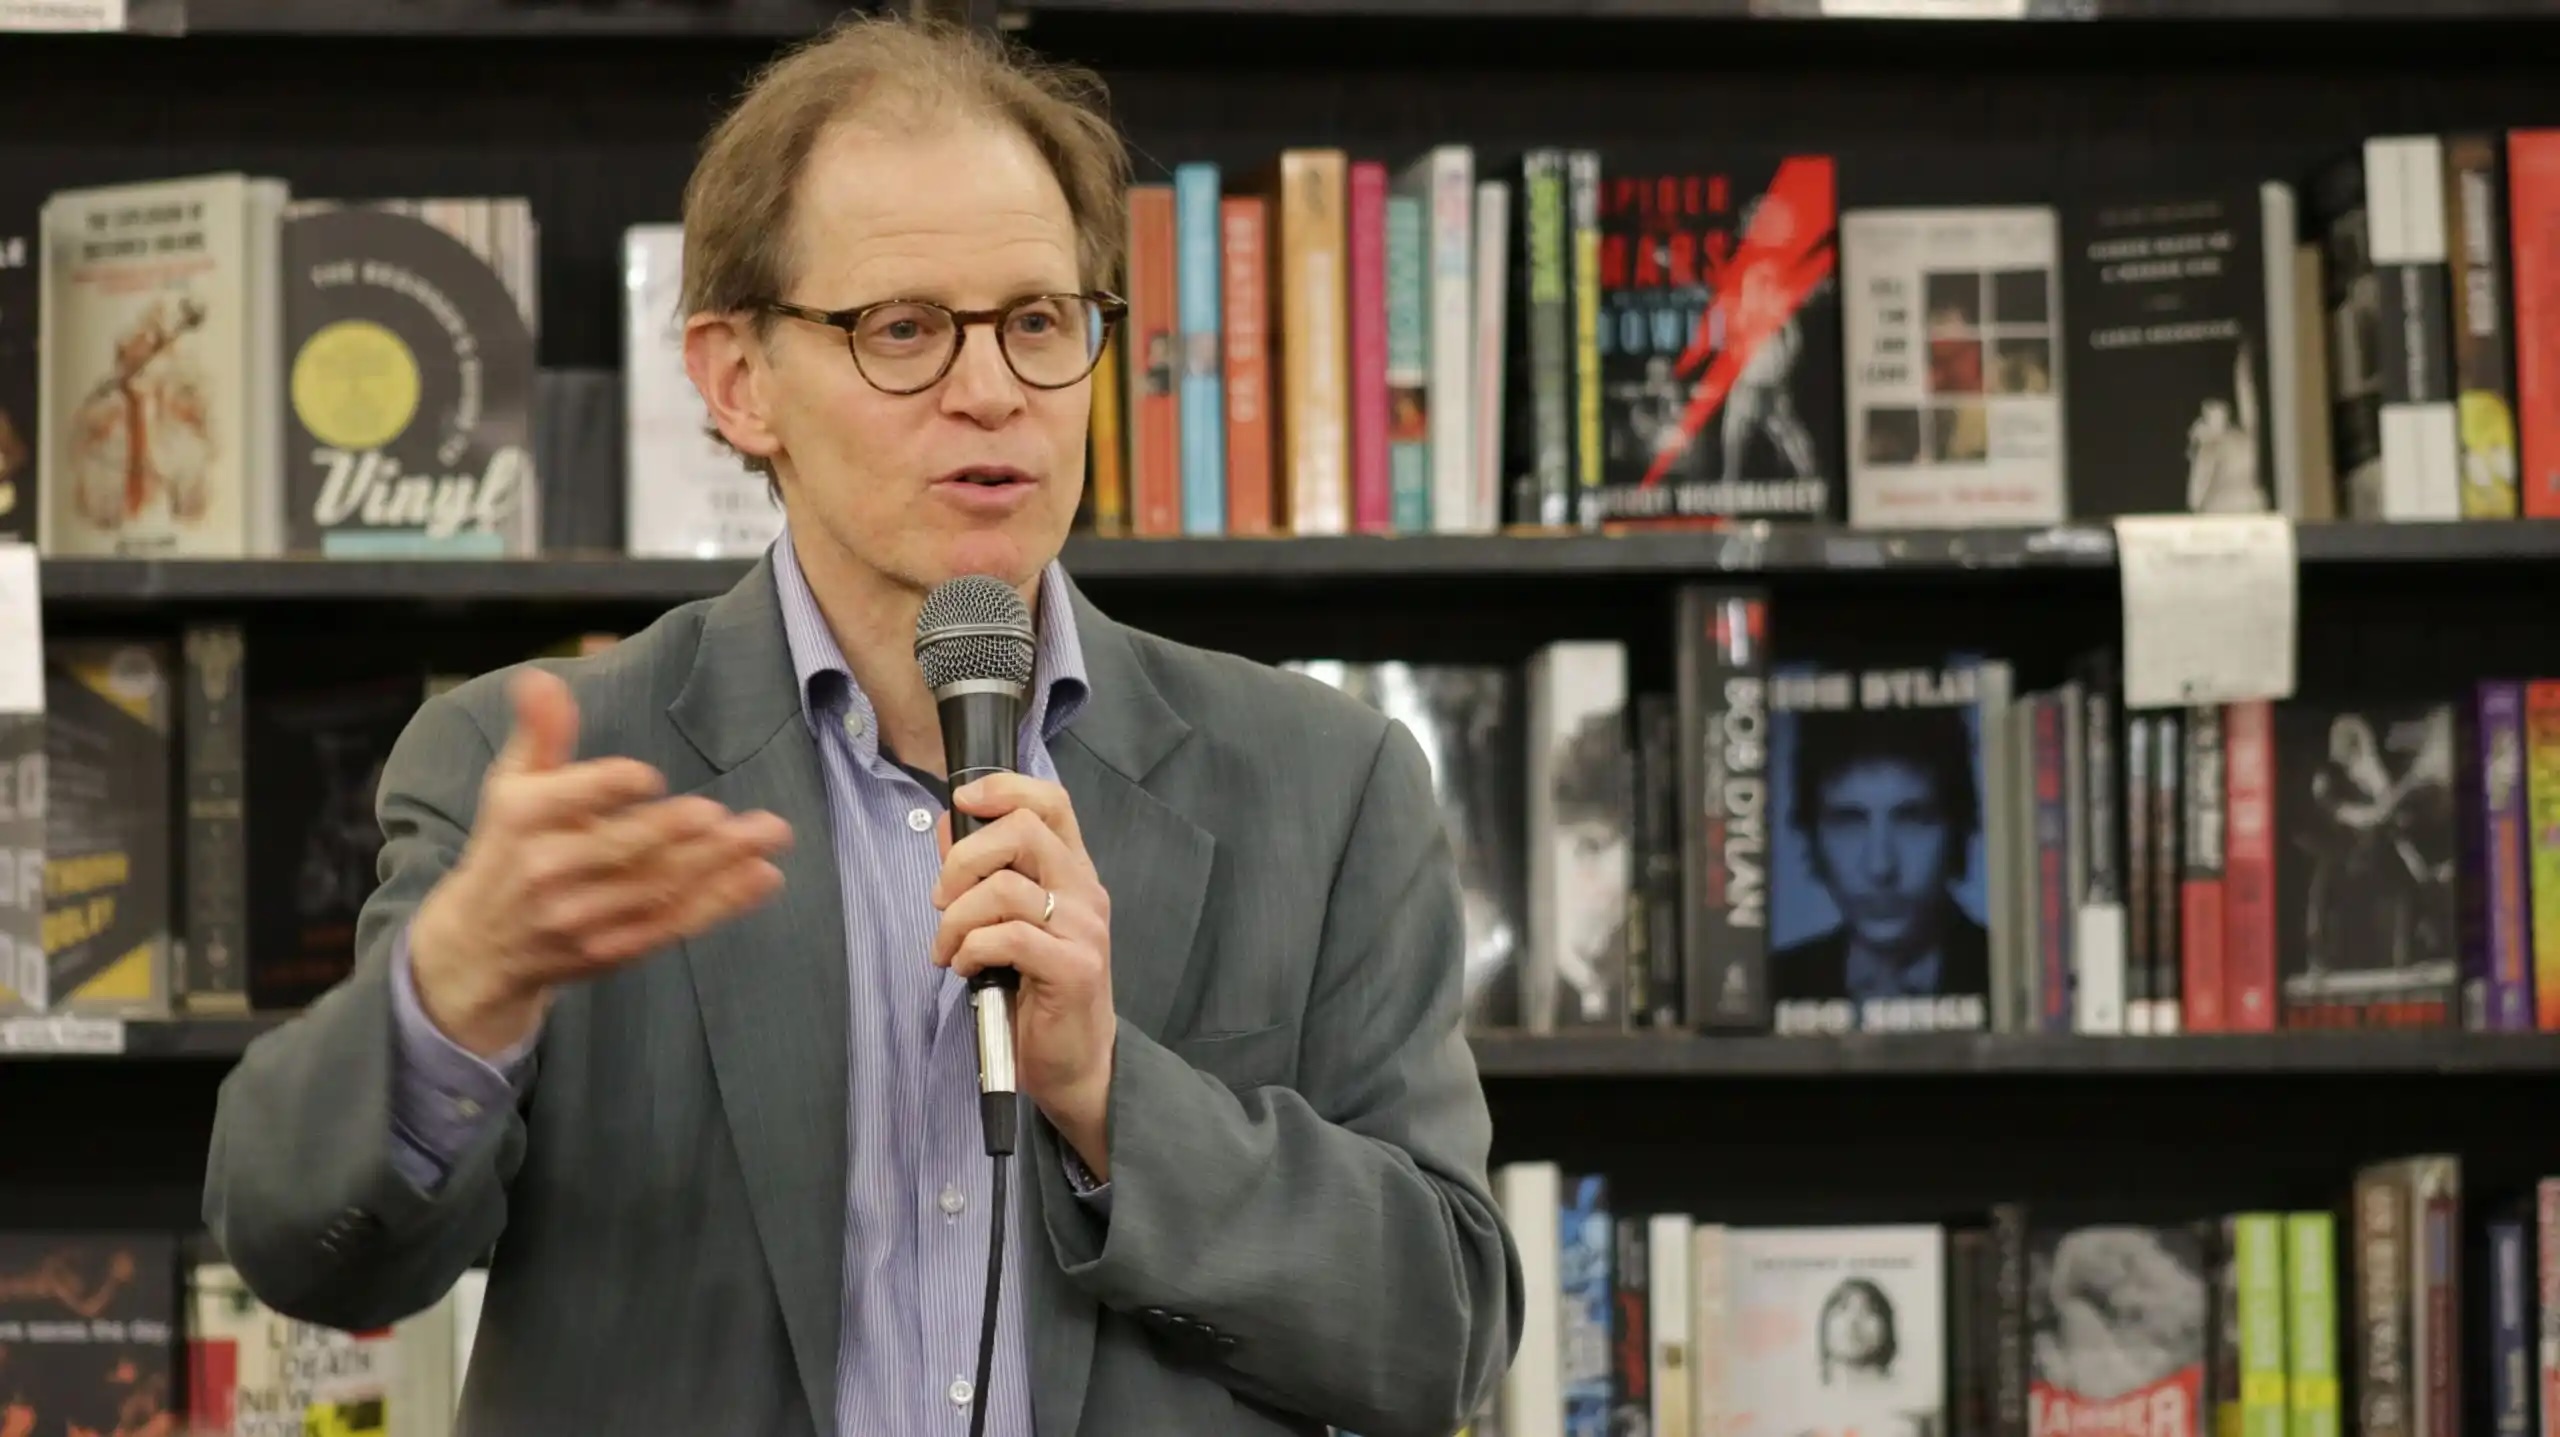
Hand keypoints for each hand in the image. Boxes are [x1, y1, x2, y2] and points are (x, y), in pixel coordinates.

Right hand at [410, 667, 794, 1058]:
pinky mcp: (611, 951)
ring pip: (658, 888)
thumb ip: (541, 732)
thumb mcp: (513, 784)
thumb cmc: (509, 845)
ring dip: (720, 864)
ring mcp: (580, 917)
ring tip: (769, 837)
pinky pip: (672, 925)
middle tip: (735, 813)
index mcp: (522, 819)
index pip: (568, 801)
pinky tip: (761, 877)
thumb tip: (539, 676)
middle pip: (626, 849)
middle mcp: (548, 870)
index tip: (649, 778)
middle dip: (684, 831)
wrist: (481, 947)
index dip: (607, 788)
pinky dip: (721, 903)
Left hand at [930, 773, 1114, 1174]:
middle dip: (964, 860)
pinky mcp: (1074, 968)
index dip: (1004, 787)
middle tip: (942, 899)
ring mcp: (1084, 929)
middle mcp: (1086, 891)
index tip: (963, 801)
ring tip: (947, 949)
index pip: (1051, 800)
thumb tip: (950, 825)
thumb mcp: (1010, 922)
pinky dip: (970, 950)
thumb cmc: (1039, 991)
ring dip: (956, 919)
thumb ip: (984, 872)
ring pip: (1004, 889)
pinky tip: (965, 968)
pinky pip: (1008, 938)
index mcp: (1073, 871)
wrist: (1076, 1062)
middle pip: (1023, 831)